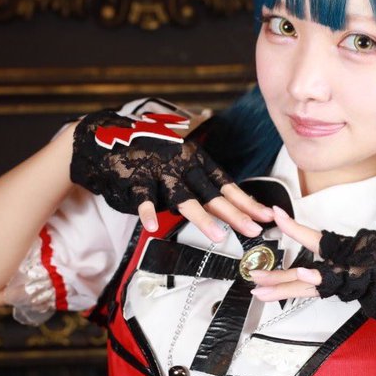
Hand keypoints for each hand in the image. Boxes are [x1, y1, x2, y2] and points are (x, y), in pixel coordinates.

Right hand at [70, 109, 271, 240]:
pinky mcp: (135, 178)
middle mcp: (183, 165)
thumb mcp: (181, 166)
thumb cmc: (150, 157)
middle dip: (235, 214)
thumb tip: (232, 207)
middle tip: (253, 230)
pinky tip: (152, 226)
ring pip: (184, 197)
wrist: (108, 139)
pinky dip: (147, 211)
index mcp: (196, 162)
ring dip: (202, 218)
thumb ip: (202, 186)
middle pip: (213, 195)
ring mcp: (160, 171)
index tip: (266, 217)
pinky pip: (143, 197)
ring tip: (217, 236)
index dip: (247, 202)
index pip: (227, 186)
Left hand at [250, 206, 375, 344]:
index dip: (296, 230)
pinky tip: (304, 272)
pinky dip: (321, 277)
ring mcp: (363, 264)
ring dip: (287, 284)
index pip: (322, 239)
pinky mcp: (370, 278)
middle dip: (280, 273)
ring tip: (261, 288)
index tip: (275, 218)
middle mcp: (359, 251)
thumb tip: (328, 282)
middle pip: (312, 261)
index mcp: (360, 247)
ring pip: (317, 276)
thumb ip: (353, 276)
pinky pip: (338, 282)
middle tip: (254, 278)